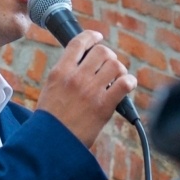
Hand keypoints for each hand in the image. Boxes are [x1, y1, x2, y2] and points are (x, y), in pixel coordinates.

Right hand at [35, 30, 137, 146]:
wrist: (52, 143)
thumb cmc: (51, 120)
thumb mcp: (50, 89)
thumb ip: (65, 74)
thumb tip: (83, 62)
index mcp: (60, 72)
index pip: (78, 42)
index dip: (92, 36)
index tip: (98, 38)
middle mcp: (76, 77)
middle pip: (102, 51)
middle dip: (108, 56)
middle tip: (108, 67)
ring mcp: (91, 90)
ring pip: (115, 65)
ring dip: (119, 70)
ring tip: (116, 79)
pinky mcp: (104, 105)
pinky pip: (125, 83)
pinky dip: (129, 82)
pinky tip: (127, 86)